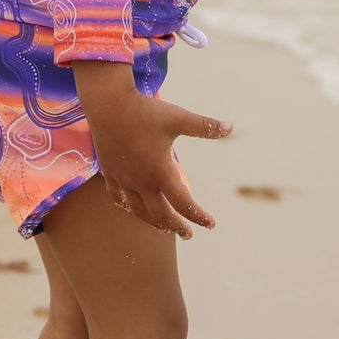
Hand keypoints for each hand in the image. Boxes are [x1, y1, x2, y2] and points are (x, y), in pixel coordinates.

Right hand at [72, 61, 231, 238]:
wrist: (108, 104)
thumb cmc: (145, 111)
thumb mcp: (178, 117)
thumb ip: (204, 126)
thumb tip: (230, 127)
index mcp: (161, 172)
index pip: (184, 204)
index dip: (199, 216)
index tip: (211, 224)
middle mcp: (141, 181)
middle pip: (160, 215)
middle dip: (176, 226)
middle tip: (188, 234)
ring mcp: (123, 179)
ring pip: (138, 211)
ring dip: (153, 222)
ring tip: (163, 228)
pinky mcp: (109, 172)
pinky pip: (118, 197)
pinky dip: (128, 207)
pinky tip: (133, 207)